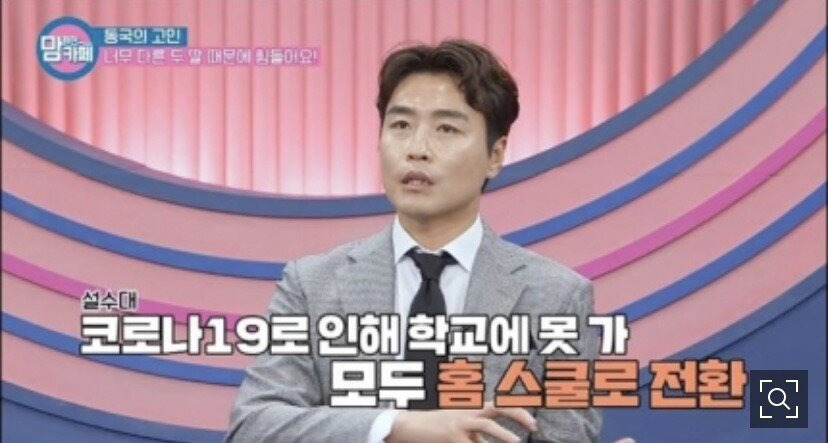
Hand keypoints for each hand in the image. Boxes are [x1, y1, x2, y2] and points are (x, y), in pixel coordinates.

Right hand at [386, 402, 536, 442]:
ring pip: (487, 424)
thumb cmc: (435, 427)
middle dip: (518, 414)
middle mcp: (468, 412)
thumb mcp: (458, 425)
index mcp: (472, 408)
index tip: (533, 423)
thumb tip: (490, 440)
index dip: (519, 410)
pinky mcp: (451, 436)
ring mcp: (459, 423)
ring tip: (517, 442)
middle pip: (498, 406)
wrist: (408, 426)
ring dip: (504, 434)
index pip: (500, 404)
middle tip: (534, 426)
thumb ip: (475, 433)